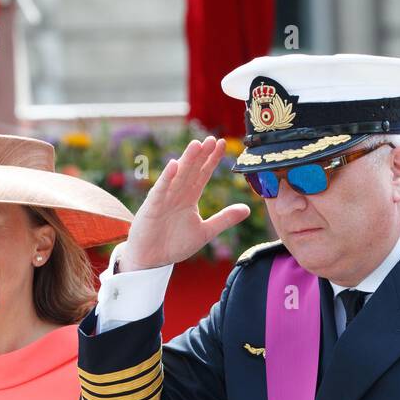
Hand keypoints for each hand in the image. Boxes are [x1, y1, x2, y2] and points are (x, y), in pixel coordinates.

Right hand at [118, 135, 250, 271]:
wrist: (151, 259)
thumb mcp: (205, 231)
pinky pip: (160, 190)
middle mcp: (177, 194)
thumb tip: (248, 209)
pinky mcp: (152, 207)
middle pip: (191, 170)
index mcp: (189, 197)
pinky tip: (173, 166)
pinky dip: (166, 178)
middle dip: (201, 155)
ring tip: (196, 145)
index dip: (212, 159)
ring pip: (178, 176)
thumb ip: (224, 219)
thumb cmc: (174, 244)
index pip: (203, 174)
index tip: (221, 144)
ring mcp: (164, 198)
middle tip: (212, 139)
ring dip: (186, 160)